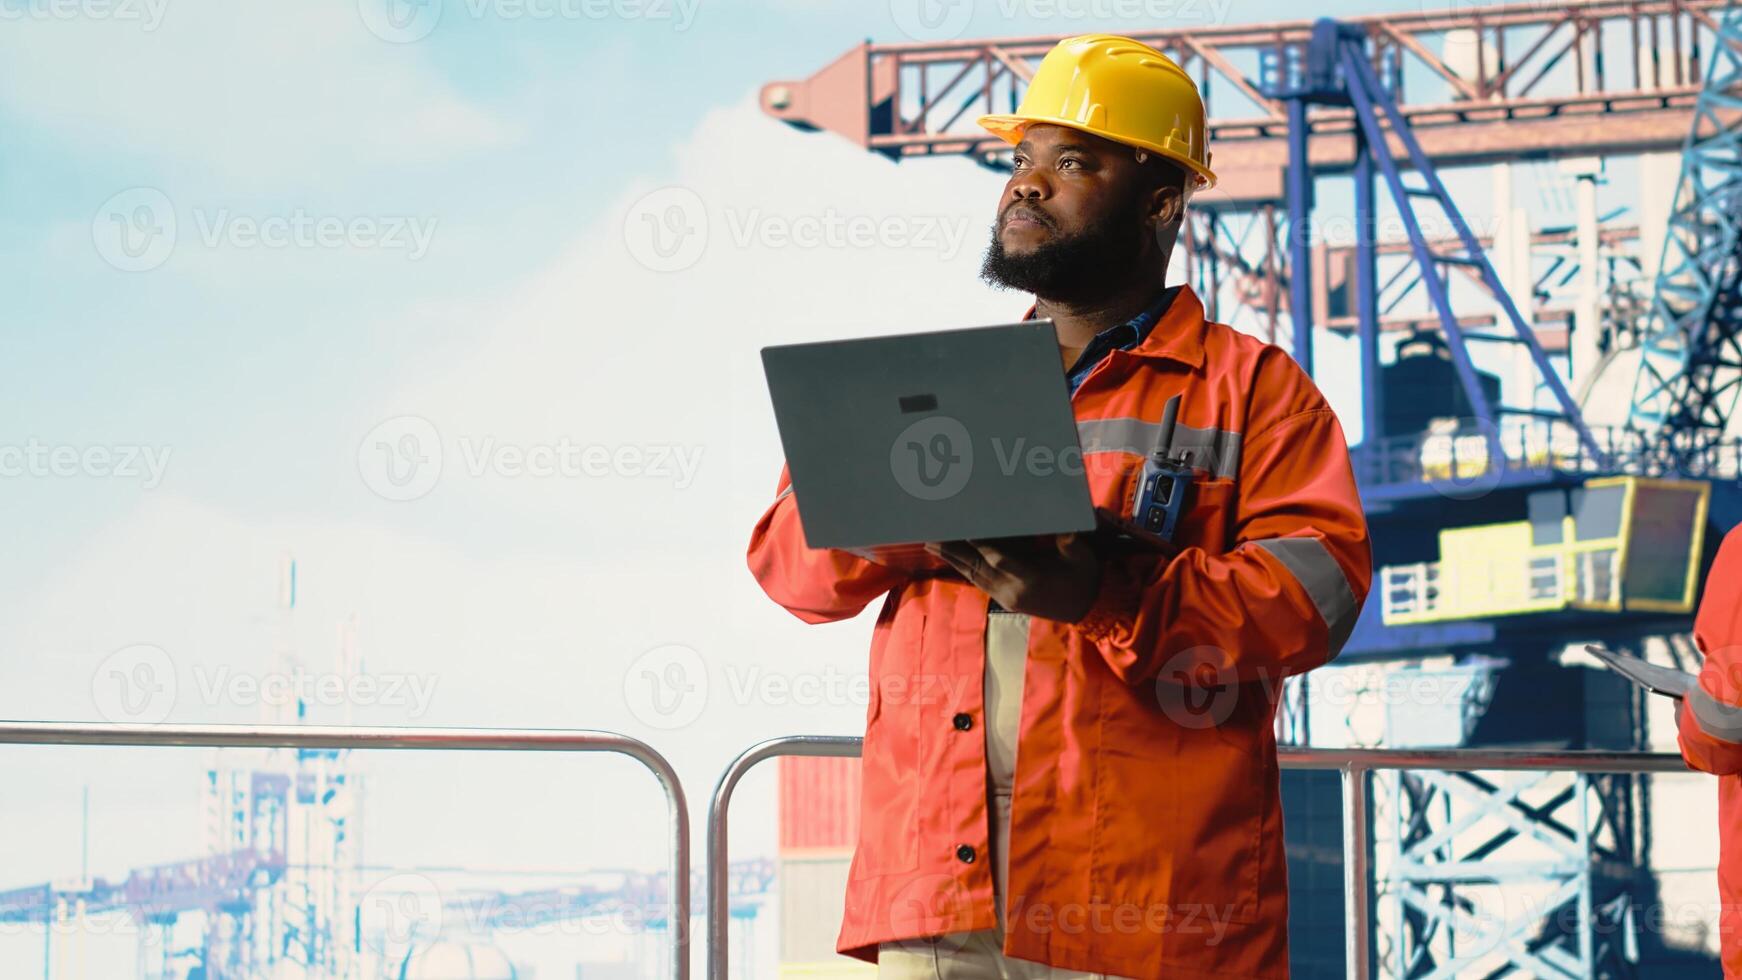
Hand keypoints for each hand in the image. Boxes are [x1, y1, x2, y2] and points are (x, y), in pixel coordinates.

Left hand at [925, 534, 1101, 622]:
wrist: (1086, 610)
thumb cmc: (1085, 579)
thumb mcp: (1083, 558)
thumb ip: (1070, 542)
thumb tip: (1062, 524)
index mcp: (1031, 579)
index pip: (1000, 559)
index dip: (980, 544)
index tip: (963, 529)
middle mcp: (1012, 591)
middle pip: (976, 567)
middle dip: (953, 550)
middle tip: (932, 534)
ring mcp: (1005, 597)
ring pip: (972, 575)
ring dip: (951, 558)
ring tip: (930, 543)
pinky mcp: (1002, 600)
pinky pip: (977, 581)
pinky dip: (961, 567)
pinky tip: (948, 557)